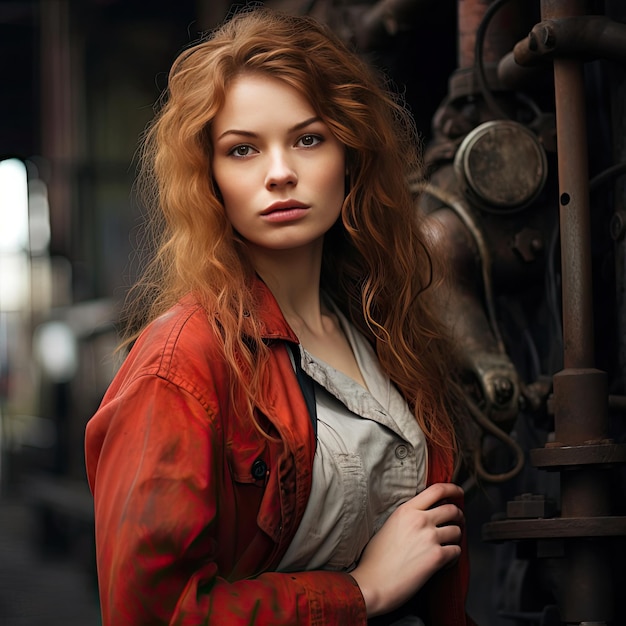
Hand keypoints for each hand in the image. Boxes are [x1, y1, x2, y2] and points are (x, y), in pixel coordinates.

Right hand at [350, 482, 463, 616]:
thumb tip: (425, 515)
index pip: (436, 490)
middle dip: (459, 516)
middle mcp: (419, 520)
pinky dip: (454, 557)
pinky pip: (456, 551)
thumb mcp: (389, 525)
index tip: (458, 492)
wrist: (373, 583)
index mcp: (406, 510)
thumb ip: (408, 517)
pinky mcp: (436, 557)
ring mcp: (429, 537)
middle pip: (452, 509)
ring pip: (457, 531)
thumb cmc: (376, 559)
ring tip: (448, 545)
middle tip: (458, 522)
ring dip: (456, 539)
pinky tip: (445, 562)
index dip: (452, 489)